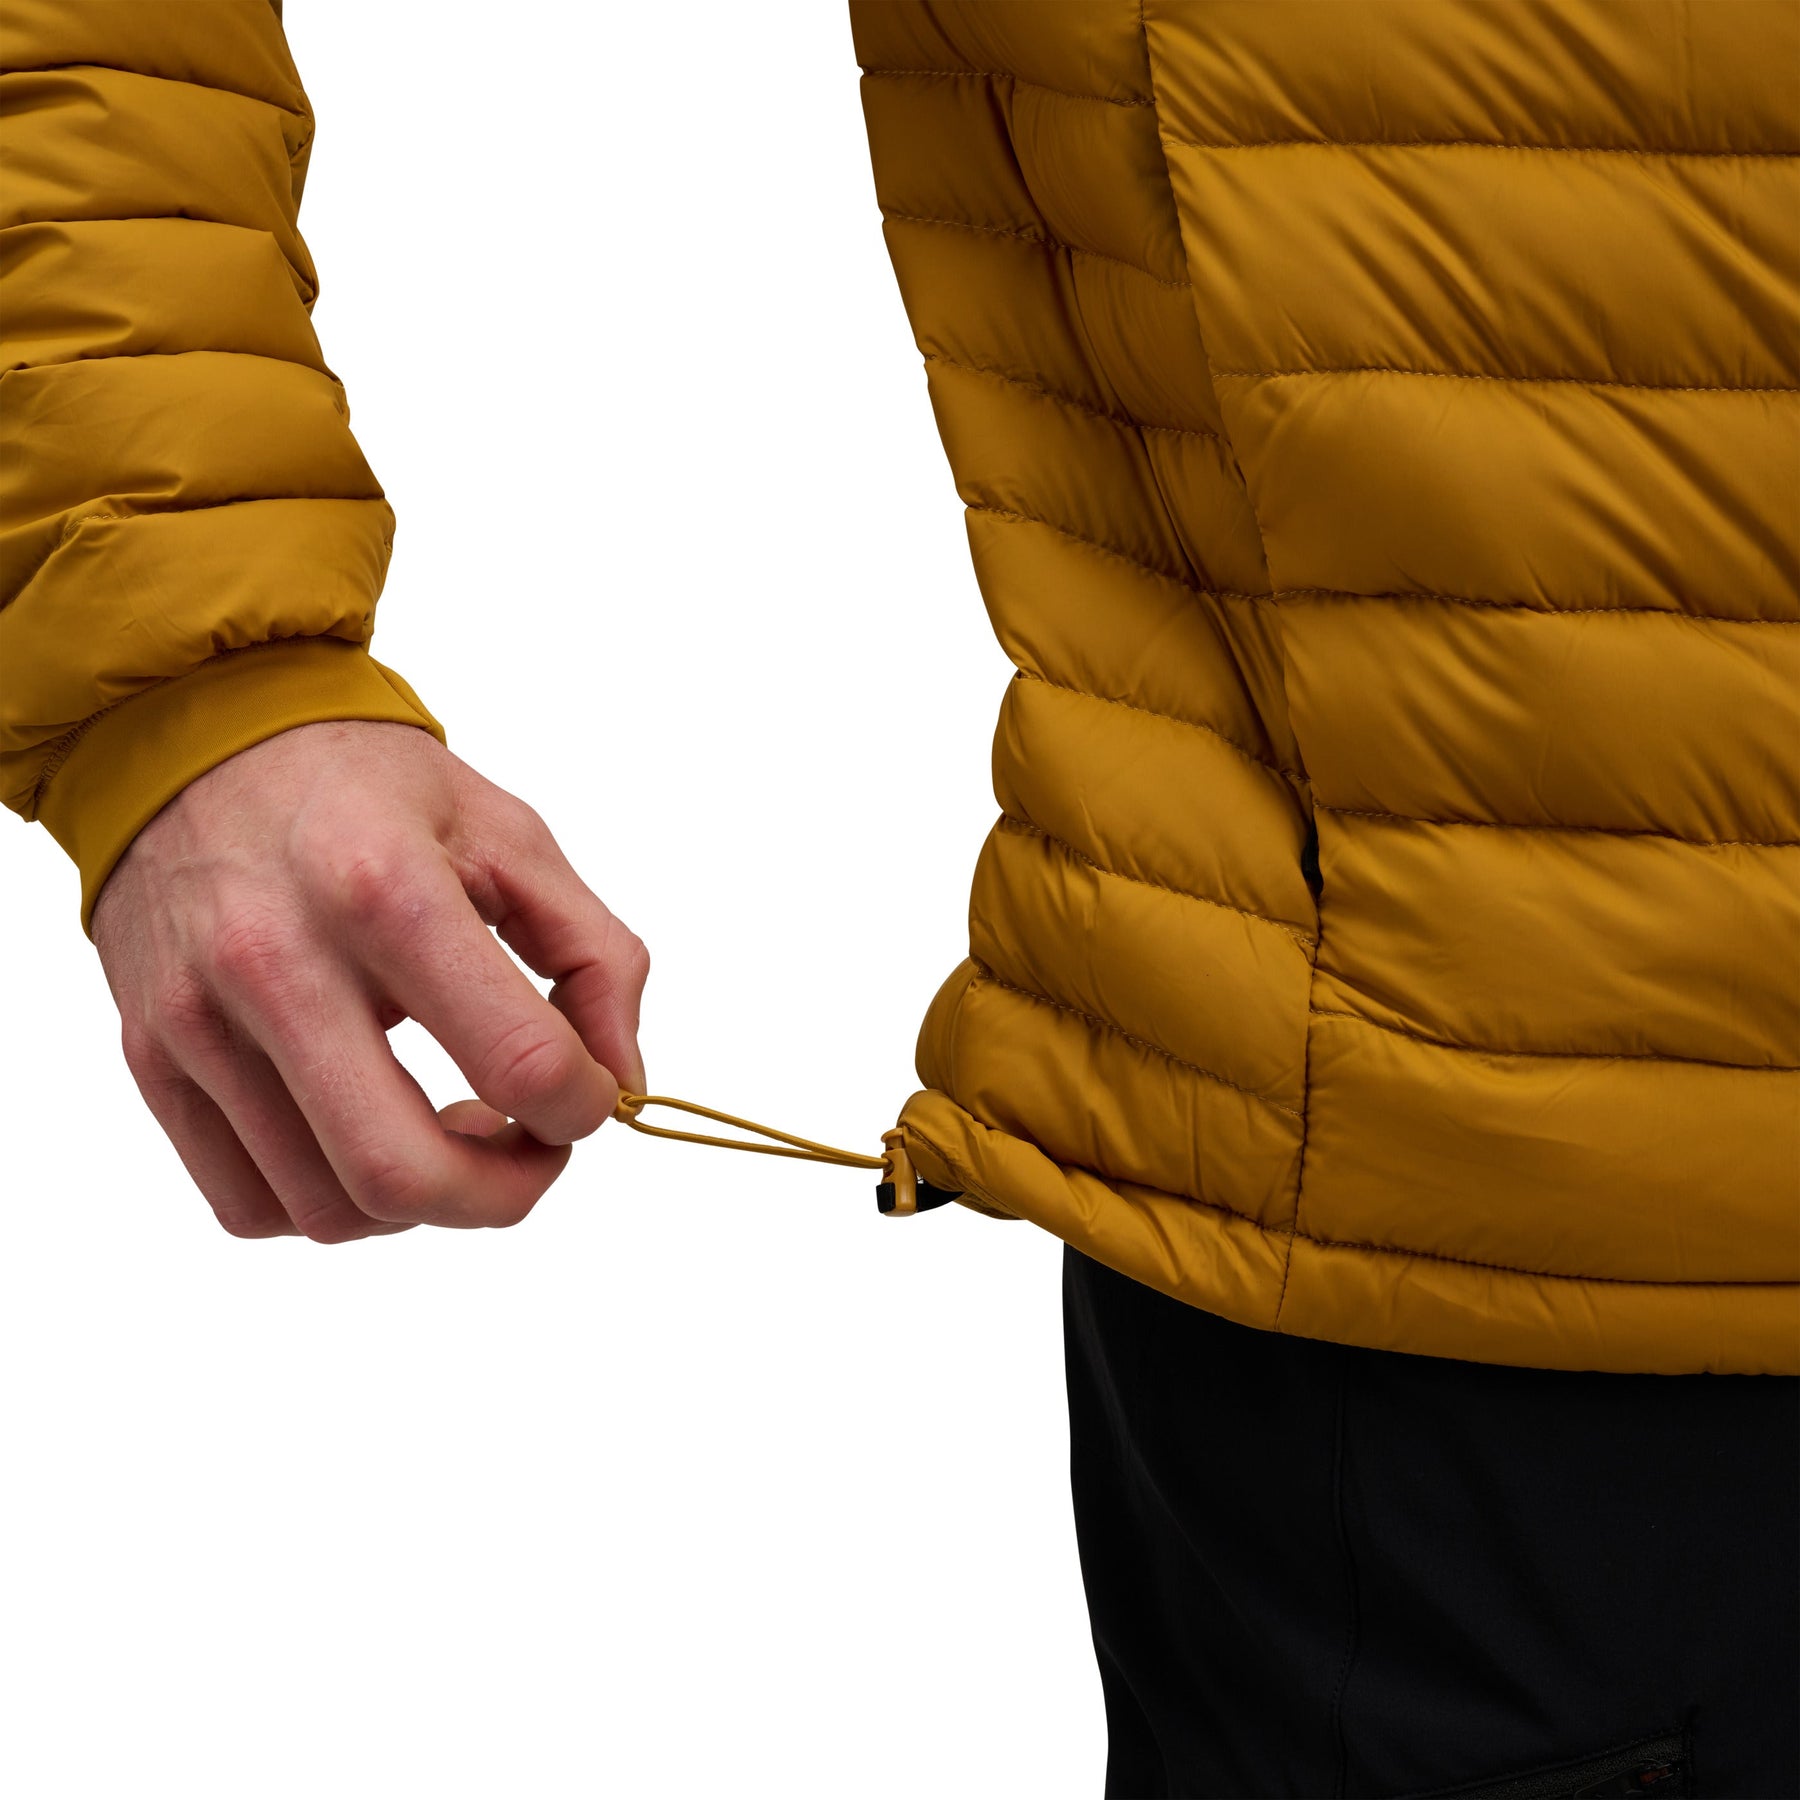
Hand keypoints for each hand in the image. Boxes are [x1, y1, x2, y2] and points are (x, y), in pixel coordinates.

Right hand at [91, 719, 648, 1241]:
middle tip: (529, 1150)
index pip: (519, 1062)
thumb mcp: (511, 834)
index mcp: (387, 890)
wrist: (192, 739)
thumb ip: (596, 957)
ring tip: (446, 1130)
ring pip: (327, 1209)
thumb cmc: (368, 790)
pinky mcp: (150, 1060)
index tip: (584, 1093)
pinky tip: (366, 1133)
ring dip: (421, 1204)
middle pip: (401, 1173)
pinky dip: (331, 1204)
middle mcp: (278, 963)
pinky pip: (249, 1206)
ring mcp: (198, 1022)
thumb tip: (620, 1083)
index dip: (583, 1107)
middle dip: (503, 1195)